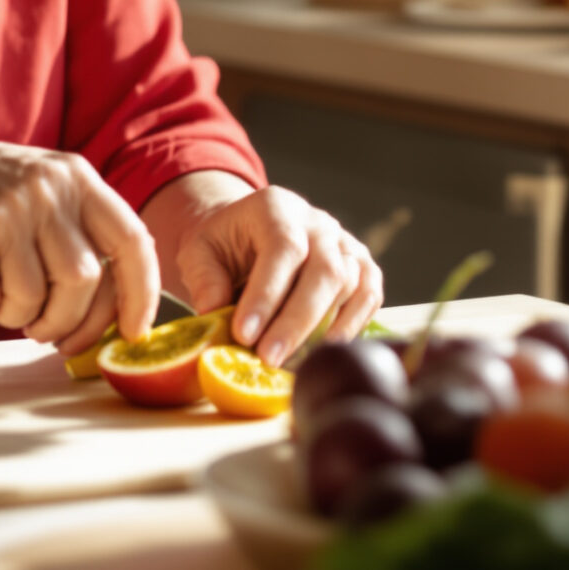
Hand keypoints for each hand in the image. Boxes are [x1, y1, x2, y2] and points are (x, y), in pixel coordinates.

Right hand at [0, 128, 159, 352]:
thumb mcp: (37, 195)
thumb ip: (75, 237)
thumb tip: (113, 315)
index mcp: (77, 177)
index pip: (131, 241)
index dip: (140, 294)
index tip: (133, 333)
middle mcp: (49, 187)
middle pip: (83, 281)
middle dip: (65, 321)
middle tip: (43, 334)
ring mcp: (10, 208)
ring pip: (35, 297)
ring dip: (13, 315)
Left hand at [168, 183, 382, 367]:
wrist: (249, 237)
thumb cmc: (223, 246)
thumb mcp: (198, 252)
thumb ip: (204, 279)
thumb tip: (217, 314)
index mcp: (276, 208)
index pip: (283, 248)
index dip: (267, 294)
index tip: (244, 334)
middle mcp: (318, 222)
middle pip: (325, 271)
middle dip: (296, 321)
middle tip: (268, 359)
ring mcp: (345, 244)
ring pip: (350, 286)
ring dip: (321, 330)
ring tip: (288, 362)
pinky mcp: (363, 268)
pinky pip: (369, 297)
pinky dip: (351, 327)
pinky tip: (320, 350)